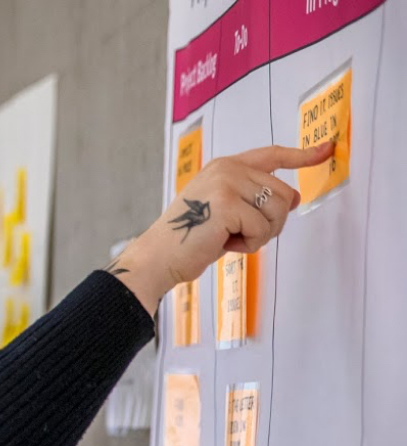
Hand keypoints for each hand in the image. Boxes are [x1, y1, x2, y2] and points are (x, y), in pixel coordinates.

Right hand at [108, 142, 335, 315]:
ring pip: (276, 210)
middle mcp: (226, 169)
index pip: (271, 156)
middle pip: (282, 192)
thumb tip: (293, 198)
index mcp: (224, 166)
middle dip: (271, 222)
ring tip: (231, 241)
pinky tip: (224, 246)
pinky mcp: (227, 205)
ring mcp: (226, 184)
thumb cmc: (187, 240)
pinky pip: (261, 228)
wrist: (158, 258)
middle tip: (244, 237)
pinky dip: (248, 246)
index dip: (300, 155)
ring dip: (261, 235)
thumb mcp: (223, 212)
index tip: (325, 150)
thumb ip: (254, 199)